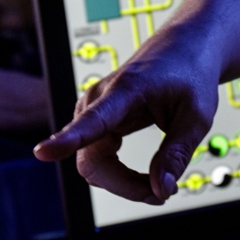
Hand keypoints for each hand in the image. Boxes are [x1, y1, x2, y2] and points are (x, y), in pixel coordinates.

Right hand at [33, 30, 217, 203]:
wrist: (185, 47)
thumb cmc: (191, 73)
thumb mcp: (197, 116)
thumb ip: (176, 154)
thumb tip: (160, 190)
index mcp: (125, 90)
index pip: (91, 120)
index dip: (66, 140)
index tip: (42, 152)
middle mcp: (99, 99)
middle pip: (92, 160)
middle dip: (124, 185)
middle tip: (162, 192)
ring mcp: (94, 110)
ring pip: (93, 164)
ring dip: (123, 181)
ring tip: (158, 181)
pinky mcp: (98, 120)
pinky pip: (98, 158)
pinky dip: (120, 174)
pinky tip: (144, 175)